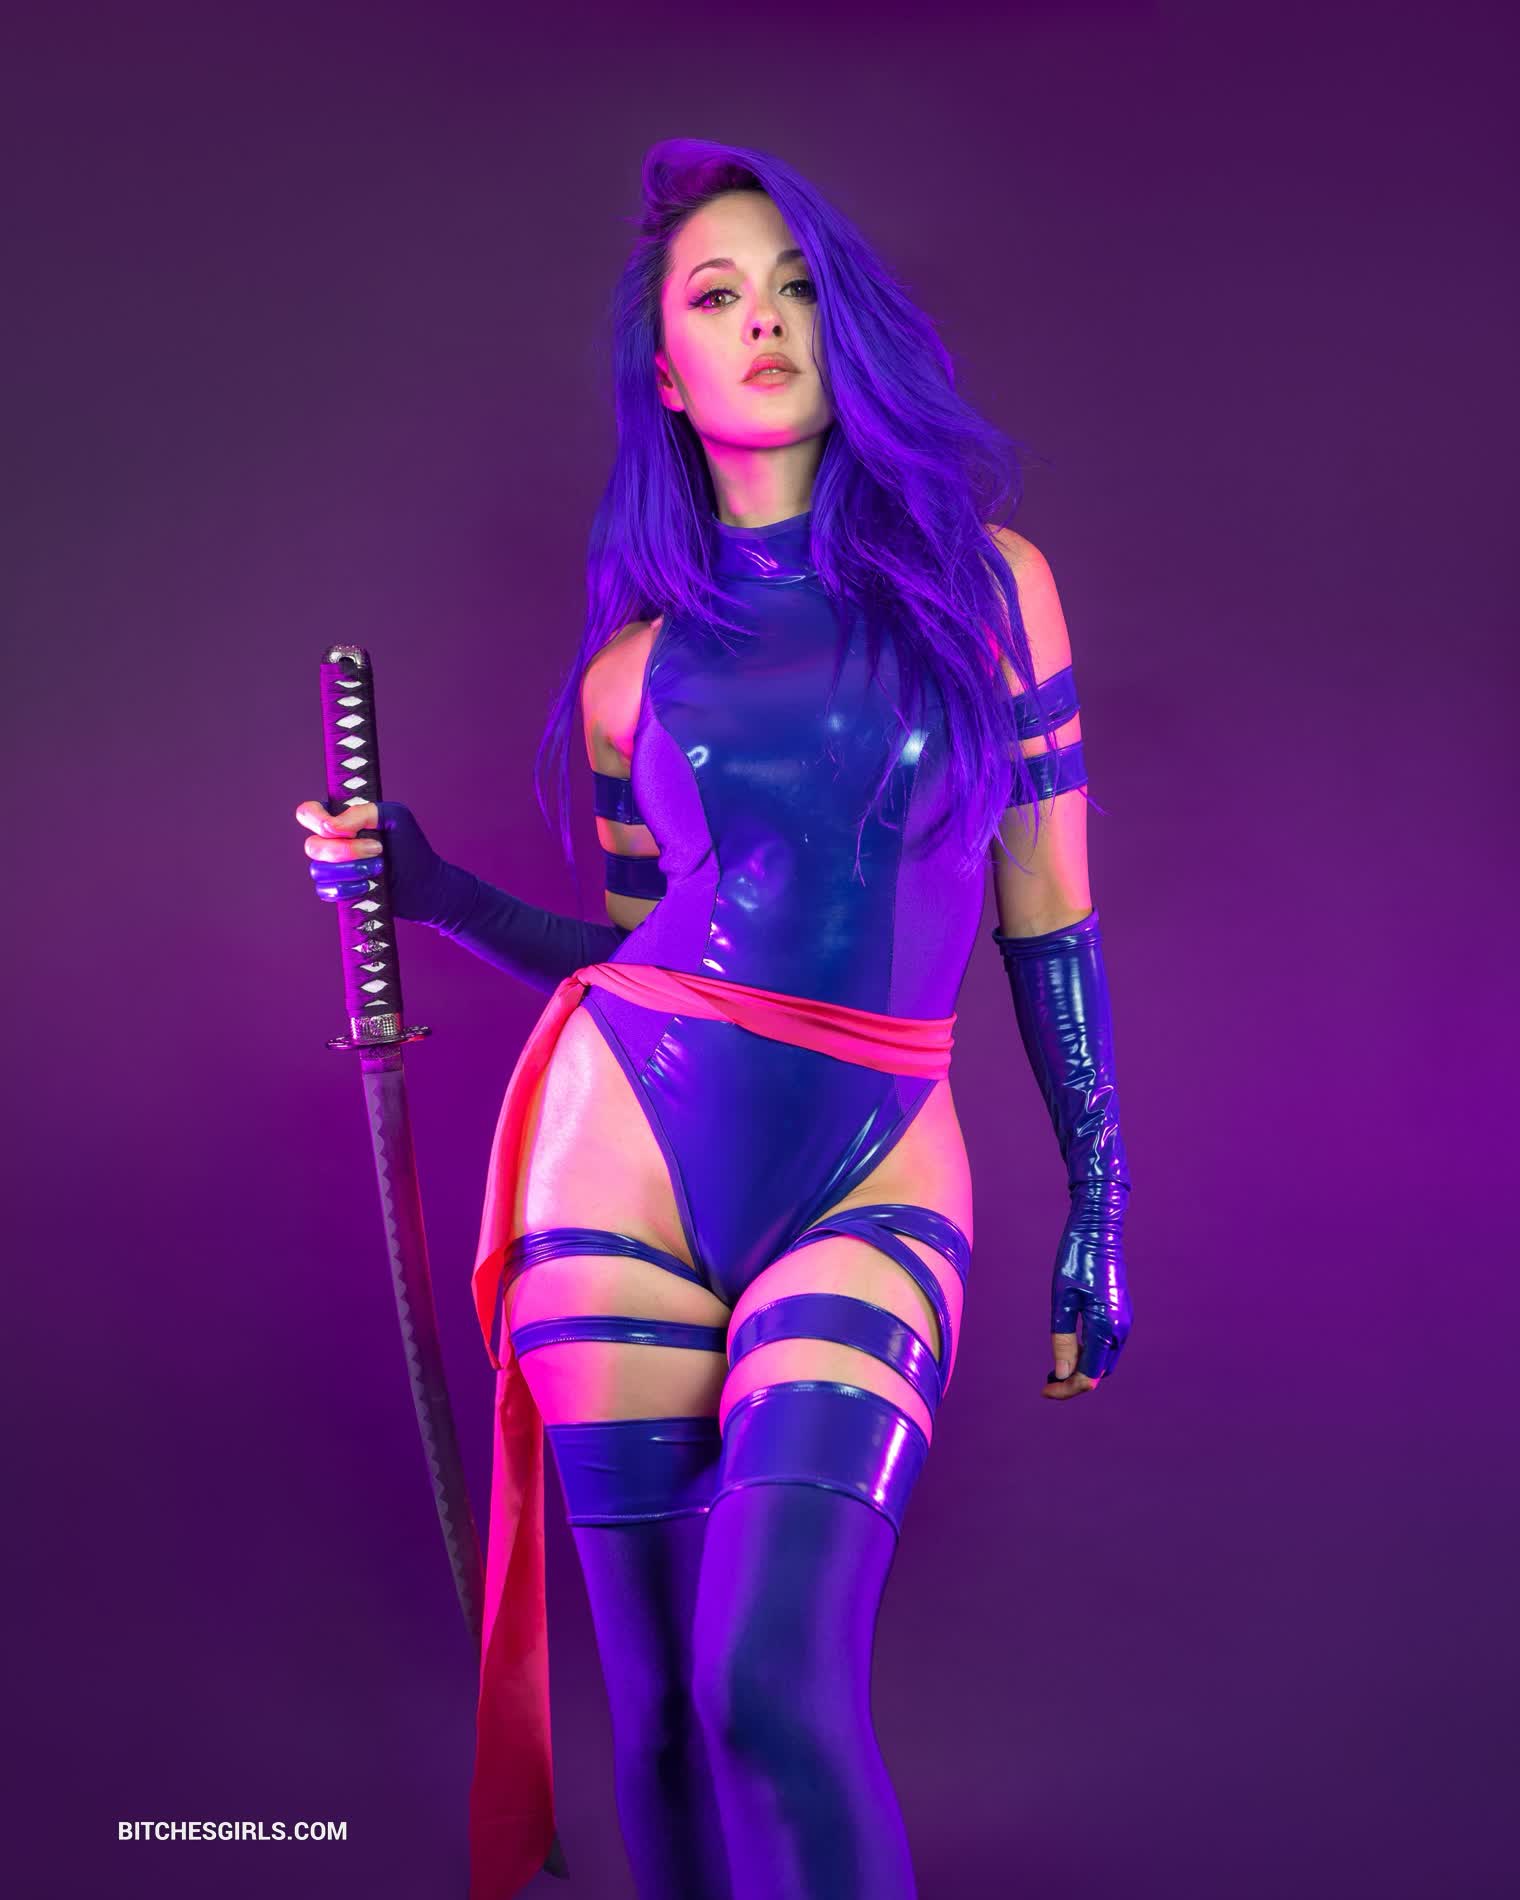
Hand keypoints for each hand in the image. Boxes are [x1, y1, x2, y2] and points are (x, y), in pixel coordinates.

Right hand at [294, 798, 452, 922]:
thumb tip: (333, 827)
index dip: (316, 820)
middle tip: (378, 849)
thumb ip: (363, 812)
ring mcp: (333, 868)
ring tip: (379, 868)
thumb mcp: (395, 816)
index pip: (308, 812)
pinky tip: (368, 885)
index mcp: (341, 819)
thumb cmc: (411, 846)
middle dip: (345, 851)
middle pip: (312, 846)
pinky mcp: (338, 890)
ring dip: (351, 870)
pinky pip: (325, 890)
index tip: (338, 829)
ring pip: (318, 870)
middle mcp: (332, 842)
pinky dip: (347, 889)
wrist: (424, 883)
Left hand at [1040, 1179, 1131, 1399]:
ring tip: (1055, 1369)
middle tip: (1046, 1382)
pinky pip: (1107, 1344)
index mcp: (1106, 1327)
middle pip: (1099, 1372)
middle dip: (1074, 1382)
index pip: (1089, 1375)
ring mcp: (1123, 1320)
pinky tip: (1071, 1349)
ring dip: (1083, 1368)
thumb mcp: (1062, 1300)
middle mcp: (1120, 1328)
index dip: (1067, 1389)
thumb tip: (1063, 1374)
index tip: (1043, 1391)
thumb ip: (1063, 1339)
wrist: (1099, 1229)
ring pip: (1105, 1360)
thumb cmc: (1075, 1260)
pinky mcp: (1121, 1312)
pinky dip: (1090, 1353)